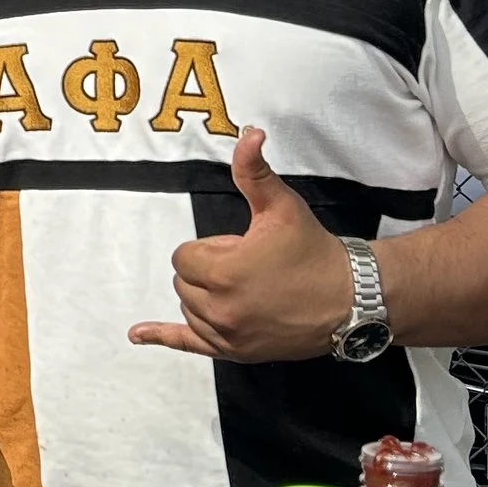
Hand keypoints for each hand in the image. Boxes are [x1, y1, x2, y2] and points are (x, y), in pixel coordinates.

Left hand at [129, 126, 355, 359]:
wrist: (350, 299)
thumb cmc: (314, 250)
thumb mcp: (281, 206)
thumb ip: (254, 171)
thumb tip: (249, 134)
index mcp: (223, 272)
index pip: (185, 255)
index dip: (211, 247)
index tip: (242, 247)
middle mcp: (219, 308)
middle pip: (184, 282)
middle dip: (209, 270)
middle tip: (251, 266)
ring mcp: (227, 334)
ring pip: (189, 308)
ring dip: (205, 296)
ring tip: (247, 288)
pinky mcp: (236, 352)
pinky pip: (188, 344)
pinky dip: (162, 336)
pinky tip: (137, 334)